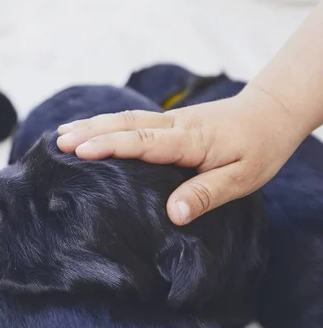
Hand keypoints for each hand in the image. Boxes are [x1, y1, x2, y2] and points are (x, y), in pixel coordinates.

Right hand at [56, 85, 309, 224]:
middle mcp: (174, 125)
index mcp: (190, 140)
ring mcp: (169, 120)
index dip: (110, 145)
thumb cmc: (258, 148)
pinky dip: (105, 124)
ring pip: (124, 119)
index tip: (80, 150)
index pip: (143, 142)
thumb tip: (173, 214)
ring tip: (61, 133)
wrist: (270, 113)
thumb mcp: (243, 178)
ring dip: (92, 124)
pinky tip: (90, 128)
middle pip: (125, 125)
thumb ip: (206, 194)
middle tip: (58, 142)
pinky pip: (131, 121)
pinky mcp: (168, 121)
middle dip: (89, 132)